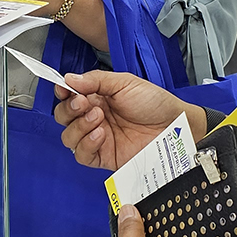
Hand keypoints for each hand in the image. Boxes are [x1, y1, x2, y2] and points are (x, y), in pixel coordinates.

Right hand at [54, 69, 193, 170]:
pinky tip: (100, 134)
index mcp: (96, 97)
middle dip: (69, 109)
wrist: (174, 125)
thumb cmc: (155, 103)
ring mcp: (97, 138)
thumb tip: (69, 79)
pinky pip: (82, 155)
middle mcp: (94, 117)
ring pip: (68, 137)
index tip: (64, 89)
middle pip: (63, 117)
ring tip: (98, 117)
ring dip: (79, 126)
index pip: (68, 96)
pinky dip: (86, 144)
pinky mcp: (104, 156)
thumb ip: (95, 80)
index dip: (62, 92)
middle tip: (83, 103)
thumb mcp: (125, 83)